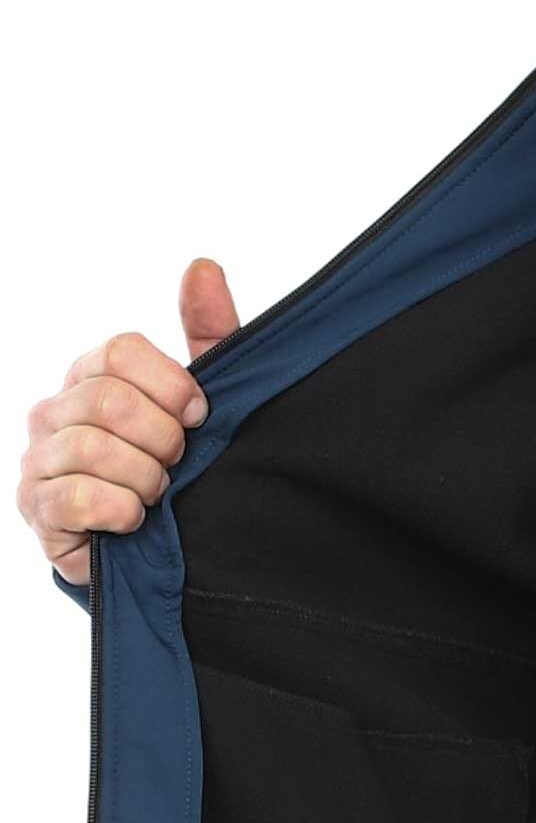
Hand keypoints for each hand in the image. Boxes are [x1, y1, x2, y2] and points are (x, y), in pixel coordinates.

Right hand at [17, 259, 238, 584]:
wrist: (167, 555)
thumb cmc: (181, 470)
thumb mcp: (206, 405)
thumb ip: (211, 336)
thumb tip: (203, 267)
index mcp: (92, 377)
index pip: (119, 352)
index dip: (171, 386)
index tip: (200, 418)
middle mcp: (55, 410)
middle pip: (107, 399)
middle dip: (162, 438)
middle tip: (178, 463)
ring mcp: (39, 459)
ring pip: (93, 448)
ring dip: (145, 478)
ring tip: (158, 495)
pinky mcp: (38, 509)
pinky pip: (77, 496)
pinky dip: (120, 510)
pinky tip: (134, 519)